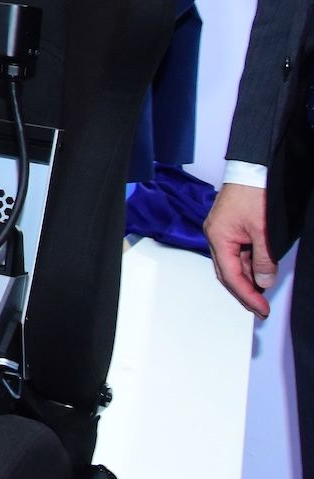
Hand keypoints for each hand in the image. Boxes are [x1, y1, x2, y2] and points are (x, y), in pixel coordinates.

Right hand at [204, 182, 274, 316]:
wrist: (253, 170)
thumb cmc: (253, 193)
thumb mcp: (264, 231)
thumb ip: (263, 259)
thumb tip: (263, 280)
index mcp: (218, 237)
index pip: (231, 276)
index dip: (247, 295)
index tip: (261, 308)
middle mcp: (215, 235)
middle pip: (228, 272)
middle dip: (244, 291)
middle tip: (259, 307)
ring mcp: (221, 231)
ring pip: (233, 263)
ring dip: (248, 278)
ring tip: (263, 292)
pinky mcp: (229, 226)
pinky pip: (237, 252)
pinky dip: (248, 264)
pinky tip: (259, 271)